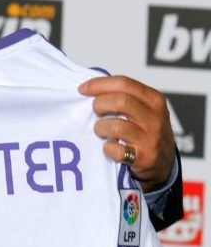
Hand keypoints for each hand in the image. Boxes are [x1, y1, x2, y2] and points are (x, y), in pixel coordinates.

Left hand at [78, 75, 174, 191]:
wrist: (164, 162)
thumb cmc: (145, 130)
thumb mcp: (143, 108)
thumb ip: (123, 95)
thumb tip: (91, 86)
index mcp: (153, 99)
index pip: (123, 83)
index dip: (99, 84)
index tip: (82, 89)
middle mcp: (155, 117)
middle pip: (120, 101)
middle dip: (100, 105)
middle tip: (96, 112)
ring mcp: (150, 138)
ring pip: (116, 126)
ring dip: (101, 128)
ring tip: (102, 131)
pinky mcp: (144, 158)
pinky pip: (116, 150)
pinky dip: (108, 149)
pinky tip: (110, 147)